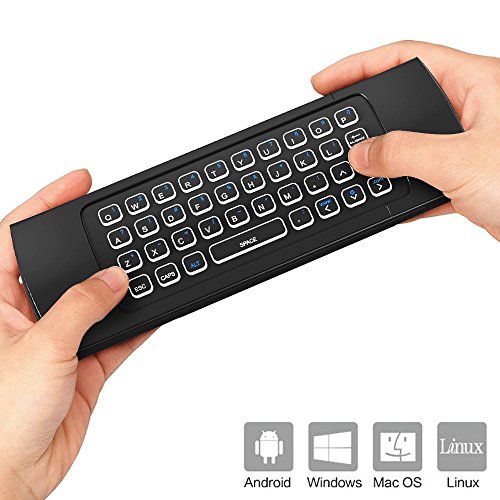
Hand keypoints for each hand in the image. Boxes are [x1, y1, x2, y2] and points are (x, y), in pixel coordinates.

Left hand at [0, 170, 153, 497]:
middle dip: (90, 244)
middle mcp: (26, 317)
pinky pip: (116, 335)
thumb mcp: (40, 348)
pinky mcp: (83, 366)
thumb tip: (113, 279)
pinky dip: (135, 324)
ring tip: (140, 267)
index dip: (46, 201)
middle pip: (63, 265)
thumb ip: (82, 307)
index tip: (78, 182)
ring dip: (118, 289)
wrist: (11, 478)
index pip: (16, 235)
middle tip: (117, 223)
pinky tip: (151, 309)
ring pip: (95, 301)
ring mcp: (58, 341)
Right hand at [312, 40, 499, 240]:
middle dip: (368, 114)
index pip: (405, 58)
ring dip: (386, 157)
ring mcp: (471, 145)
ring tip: (358, 164)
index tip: (326, 83)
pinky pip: (425, 175)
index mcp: (478, 84)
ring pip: (413, 142)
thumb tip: (362, 153)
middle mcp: (474, 110)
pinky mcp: (471, 177)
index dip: (359, 66)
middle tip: (337, 124)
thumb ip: (403, 154)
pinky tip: (391, 199)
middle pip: (405, 99)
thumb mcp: (460, 162)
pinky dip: (405, 188)